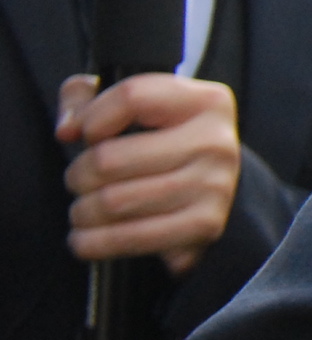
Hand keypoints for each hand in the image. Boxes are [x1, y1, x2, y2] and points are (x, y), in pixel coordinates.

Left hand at [57, 72, 243, 275]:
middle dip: (78, 174)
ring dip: (82, 211)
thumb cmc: (162, 142)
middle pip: (110, 158)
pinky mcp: (205, 225)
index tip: (84, 135)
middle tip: (80, 181)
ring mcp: (215, 186)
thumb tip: (67, 130)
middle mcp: (217, 141)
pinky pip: (128, 238)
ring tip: (83, 210)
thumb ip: (86, 98)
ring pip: (112, 202)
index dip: (91, 118)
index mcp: (206, 101)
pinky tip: (86, 238)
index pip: (132, 97)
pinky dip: (94, 242)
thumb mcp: (133, 107)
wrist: (209, 188)